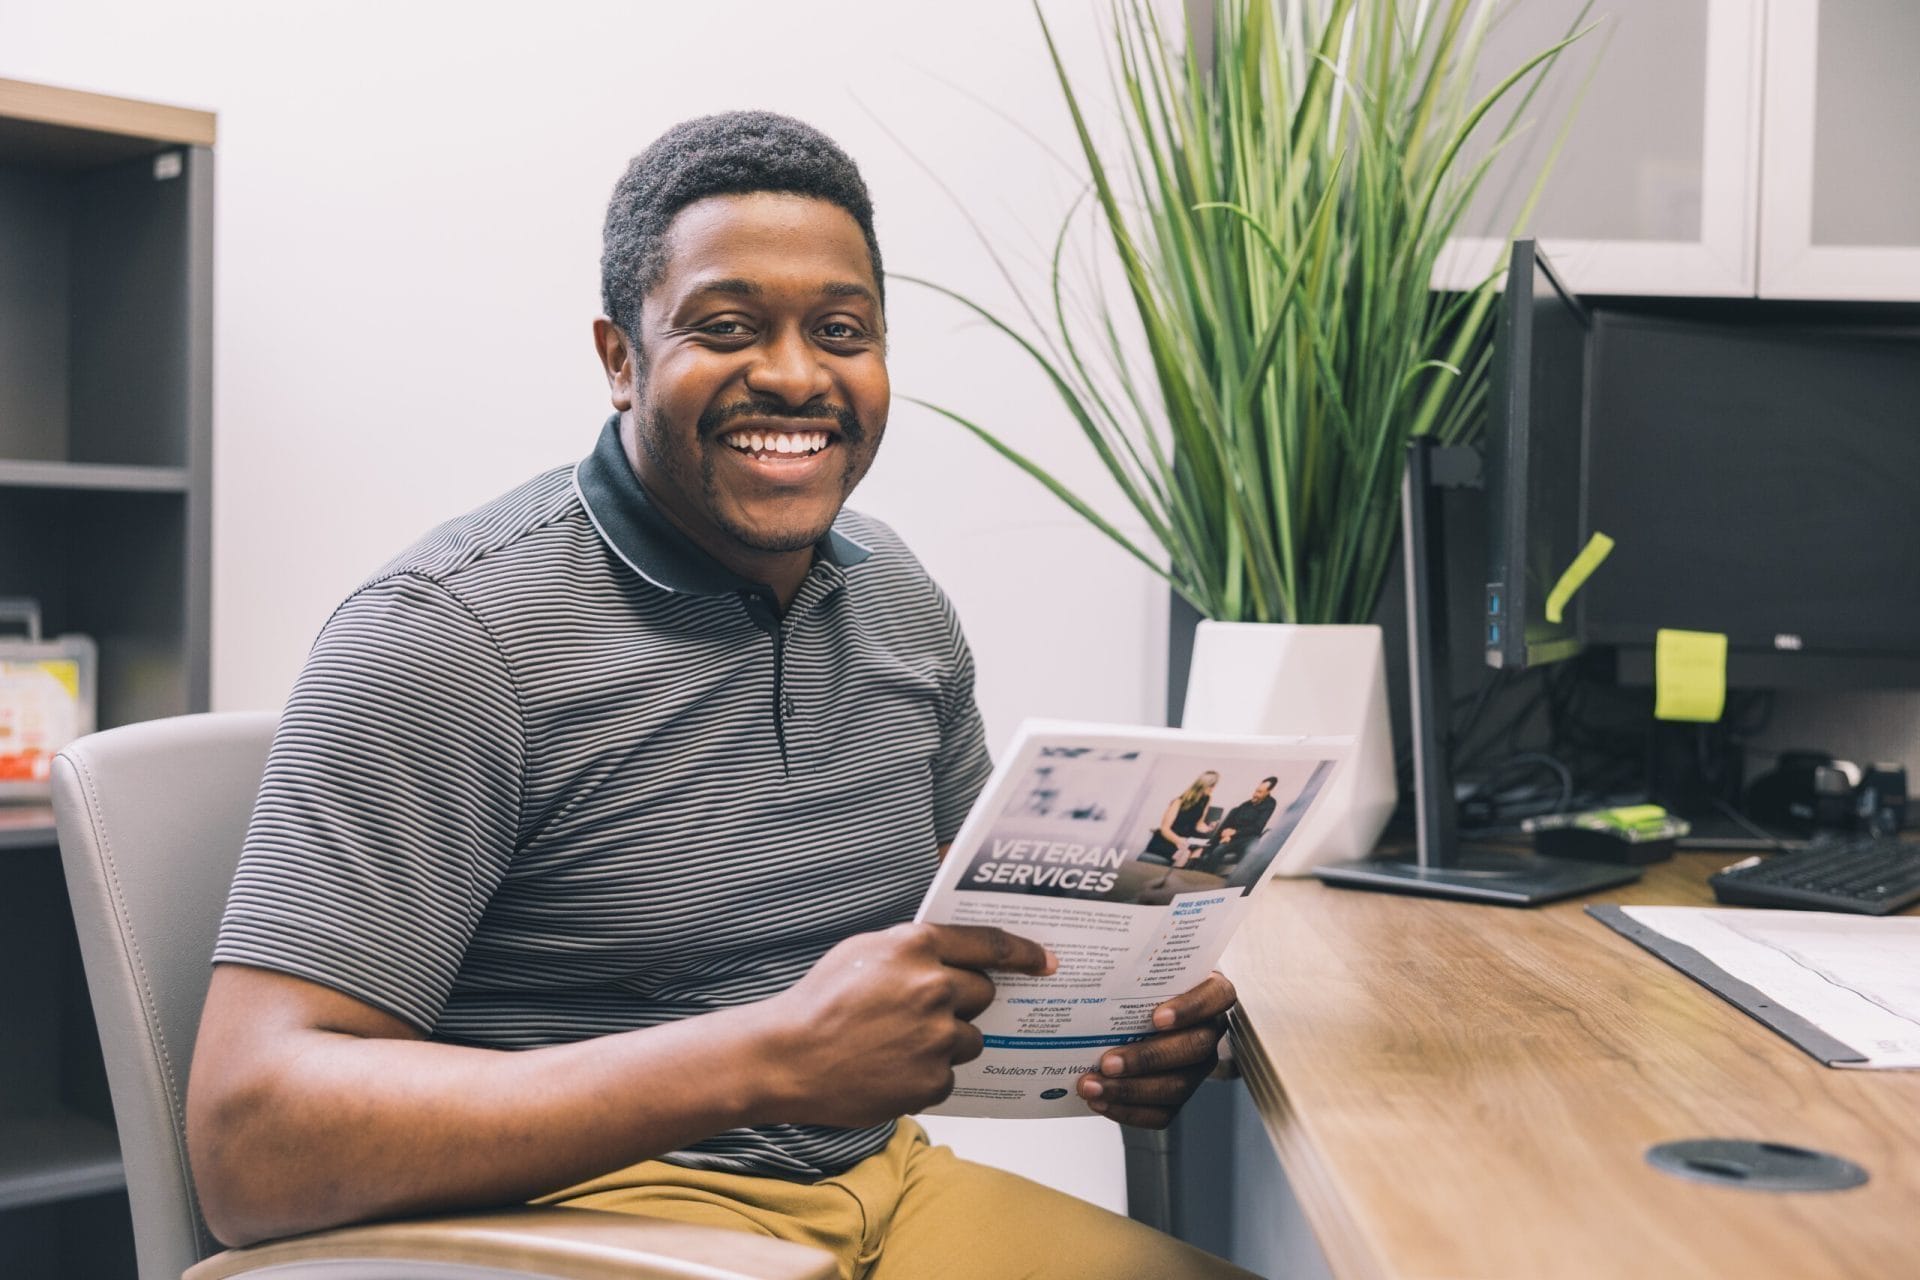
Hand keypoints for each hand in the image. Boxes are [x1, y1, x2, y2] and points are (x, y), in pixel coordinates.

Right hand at [763, 923, 1053, 1127]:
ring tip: (898, 1044)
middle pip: (983, 993)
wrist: (786, 1058)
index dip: (1024, 952)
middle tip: (926, 1010)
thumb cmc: (819, 1001)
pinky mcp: (931, 1080)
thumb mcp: (864, 950)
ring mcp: (936, 1037)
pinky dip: (928, 1074)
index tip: (1046, 961)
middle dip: (964, 1001)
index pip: (990, 944)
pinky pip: (949, 1075)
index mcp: (916, 947)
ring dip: (946, 1040)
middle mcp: (933, 988)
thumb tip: (952, 953)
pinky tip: (891, 1068)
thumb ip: (912, 948)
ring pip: (969, 1038)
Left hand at [1077, 971, 1234, 1128]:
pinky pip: (1163, 1113)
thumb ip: (1126, 962)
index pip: (1216, 997)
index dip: (1190, 1009)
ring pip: (1177, 1086)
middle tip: (1107, 1061)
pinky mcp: (1179, 1094)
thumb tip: (1069, 956)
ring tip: (1092, 1086)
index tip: (1155, 1017)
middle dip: (1147, 1058)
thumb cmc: (1137, 982)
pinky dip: (1129, 1112)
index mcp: (1209, 992)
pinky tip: (1100, 1103)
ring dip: (1131, 1091)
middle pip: (1193, 1049)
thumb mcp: (1139, 965)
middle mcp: (1209, 1031)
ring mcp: (1197, 1067)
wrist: (1134, 1012)